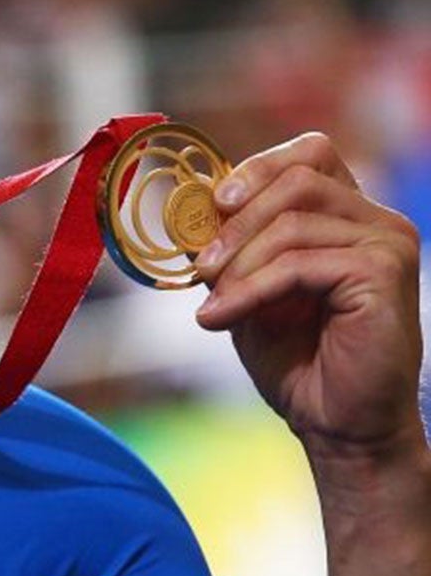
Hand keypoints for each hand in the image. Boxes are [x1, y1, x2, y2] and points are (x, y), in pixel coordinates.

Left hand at [195, 133, 425, 466]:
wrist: (337, 422)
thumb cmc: (297, 358)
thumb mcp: (249, 287)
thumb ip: (231, 243)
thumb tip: (187, 206)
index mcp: (349, 215)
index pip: (309, 152)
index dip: (256, 169)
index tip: (213, 205)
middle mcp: (377, 221)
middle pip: (297, 178)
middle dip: (235, 222)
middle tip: (201, 269)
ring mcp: (388, 244)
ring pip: (293, 221)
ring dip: (238, 261)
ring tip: (212, 303)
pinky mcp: (384, 274)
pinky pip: (299, 264)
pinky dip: (250, 289)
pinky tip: (221, 318)